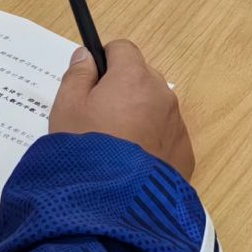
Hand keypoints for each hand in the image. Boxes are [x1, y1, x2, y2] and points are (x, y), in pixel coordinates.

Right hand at [49, 39, 194, 177]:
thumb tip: (86, 56)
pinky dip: (152, 142)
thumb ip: (77, 75)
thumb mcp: (66, 107)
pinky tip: (131, 163)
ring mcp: (177, 125)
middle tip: (100, 117)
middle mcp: (162, 94)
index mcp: (133, 77)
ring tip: (115, 144)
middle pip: (142, 77)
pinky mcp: (185, 154)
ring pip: (156, 107)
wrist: (111, 202)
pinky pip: (166, 136)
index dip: (106, 62)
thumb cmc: (85, 148)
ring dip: (139, 115)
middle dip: (124, 88)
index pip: (123, 49)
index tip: (92, 82)